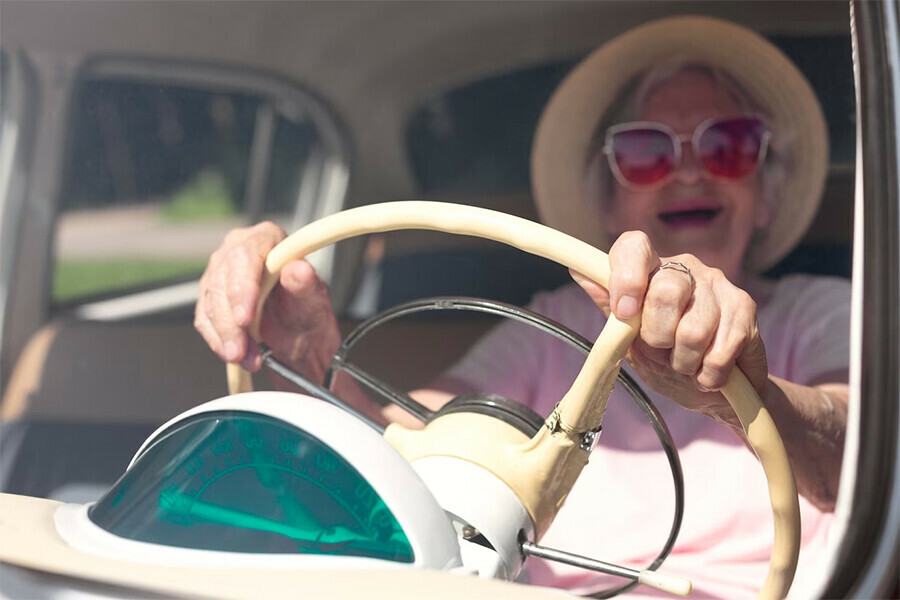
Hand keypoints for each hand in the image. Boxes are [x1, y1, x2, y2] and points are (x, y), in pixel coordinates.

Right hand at [194, 222, 340, 382]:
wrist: (298, 330)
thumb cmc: (306, 306)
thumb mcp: (314, 298)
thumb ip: (306, 284)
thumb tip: (299, 270)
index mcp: (266, 238)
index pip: (246, 255)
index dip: (242, 287)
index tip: (246, 317)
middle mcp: (238, 249)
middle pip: (222, 281)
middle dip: (230, 321)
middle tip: (239, 350)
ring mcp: (220, 272)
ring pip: (210, 303)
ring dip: (226, 336)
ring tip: (245, 359)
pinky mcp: (210, 297)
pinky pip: (204, 319)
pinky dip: (218, 341)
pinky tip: (233, 355)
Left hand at [571, 231, 768, 421]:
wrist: (716, 393)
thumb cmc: (668, 361)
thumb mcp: (631, 339)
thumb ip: (610, 306)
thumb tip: (577, 270)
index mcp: (651, 270)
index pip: (634, 246)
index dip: (626, 277)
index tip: (624, 312)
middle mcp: (685, 268)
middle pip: (665, 291)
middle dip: (658, 338)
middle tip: (663, 352)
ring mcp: (717, 285)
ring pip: (693, 329)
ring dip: (684, 363)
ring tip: (687, 366)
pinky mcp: (745, 309)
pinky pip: (719, 351)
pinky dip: (708, 375)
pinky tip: (708, 374)